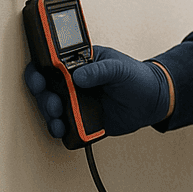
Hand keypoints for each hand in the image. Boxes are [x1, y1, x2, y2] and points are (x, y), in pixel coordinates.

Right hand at [22, 46, 169, 137]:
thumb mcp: (120, 68)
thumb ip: (100, 70)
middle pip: (46, 87)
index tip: (39, 78)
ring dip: (49, 113)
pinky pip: (65, 124)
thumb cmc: (137, 77)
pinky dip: (60, 128)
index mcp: (80, 62)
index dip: (39, 69)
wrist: (153, 101)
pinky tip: (63, 129)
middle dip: (43, 95)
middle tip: (53, 102)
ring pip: (52, 107)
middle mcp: (73, 81)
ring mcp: (76, 101)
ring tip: (58, 118)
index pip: (51, 61)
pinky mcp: (81, 119)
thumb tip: (78, 76)